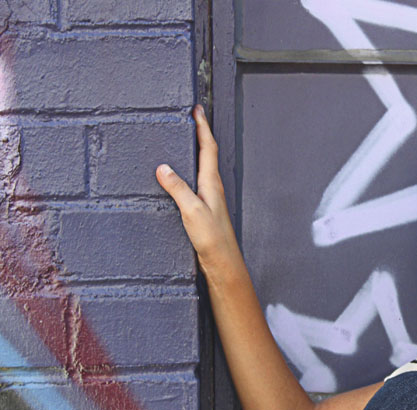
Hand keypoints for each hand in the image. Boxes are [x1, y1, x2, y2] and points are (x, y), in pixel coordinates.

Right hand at [157, 105, 241, 277]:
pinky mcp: (202, 209)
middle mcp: (212, 187)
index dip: (202, 127)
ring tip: (181, 139)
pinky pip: (193, 182)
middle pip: (206, 153)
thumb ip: (178, 188)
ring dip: (193, 151)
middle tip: (189, 116)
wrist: (222, 263)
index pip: (208, 147)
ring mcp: (208, 198)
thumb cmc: (212, 239)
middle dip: (198, 133)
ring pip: (200, 167)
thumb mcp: (192, 211)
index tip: (197, 108)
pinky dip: (186, 171)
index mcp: (211, 183)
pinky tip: (176, 176)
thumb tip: (163, 167)